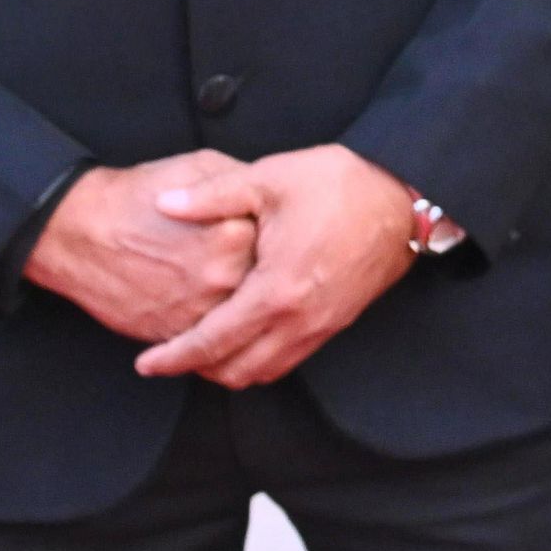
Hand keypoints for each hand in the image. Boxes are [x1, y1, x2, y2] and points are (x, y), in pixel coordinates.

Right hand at [24, 151, 261, 341]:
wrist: (78, 232)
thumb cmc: (136, 197)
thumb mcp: (198, 167)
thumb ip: (243, 184)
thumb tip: (275, 196)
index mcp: (236, 234)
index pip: (282, 243)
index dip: (278, 238)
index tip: (274, 235)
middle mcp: (222, 277)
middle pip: (267, 283)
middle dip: (264, 274)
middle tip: (251, 264)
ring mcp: (198, 310)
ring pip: (242, 317)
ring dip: (243, 306)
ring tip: (232, 288)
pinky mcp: (175, 334)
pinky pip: (211, 340)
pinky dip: (216, 329)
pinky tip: (212, 310)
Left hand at [133, 147, 422, 387]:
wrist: (405, 195)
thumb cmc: (339, 184)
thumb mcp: (268, 179)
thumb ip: (210, 196)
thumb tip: (163, 204)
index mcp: (276, 289)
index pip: (213, 342)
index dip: (173, 357)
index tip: (145, 364)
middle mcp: (301, 319)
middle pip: (237, 371)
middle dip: (198, 370)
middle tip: (169, 354)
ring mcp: (323, 324)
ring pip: (267, 372)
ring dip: (231, 368)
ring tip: (204, 348)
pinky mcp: (339, 321)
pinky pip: (291, 359)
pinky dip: (261, 359)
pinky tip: (246, 336)